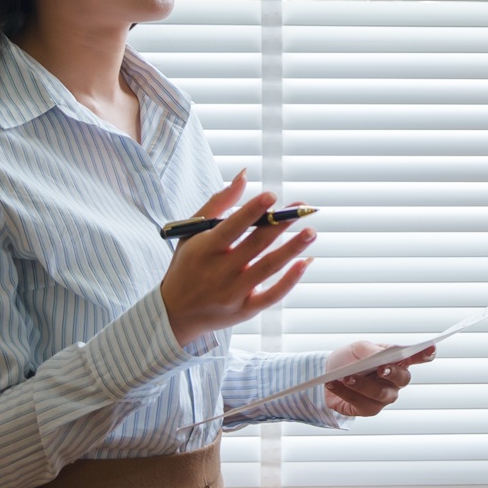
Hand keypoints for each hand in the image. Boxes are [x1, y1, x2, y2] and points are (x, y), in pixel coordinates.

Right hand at [159, 173, 314, 346]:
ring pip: (267, 268)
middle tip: (302, 208)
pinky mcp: (245, 310)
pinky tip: (306, 262)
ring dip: (292, 249)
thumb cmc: (188, 265)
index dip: (253, 211)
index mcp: (205, 249)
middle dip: (280, 225)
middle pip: (255, 245)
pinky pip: (271, 295)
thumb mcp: (193, 232)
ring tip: (310, 232)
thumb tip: (245, 175)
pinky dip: (290, 280)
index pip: (232, 227)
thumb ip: (219, 202)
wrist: (176, 313)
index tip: (273, 196)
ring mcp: (233, 293)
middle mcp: (219, 272)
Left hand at [323, 342, 434, 417]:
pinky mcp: (369, 409)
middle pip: (403, 379)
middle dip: (392, 373)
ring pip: (380, 394)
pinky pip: (361, 403)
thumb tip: (379, 357)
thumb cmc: (349, 359)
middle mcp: (395, 380)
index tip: (431, 347)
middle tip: (380, 368)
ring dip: (362, 385)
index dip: (426, 353)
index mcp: (397, 360)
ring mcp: (384, 396)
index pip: (418, 357)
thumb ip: (372, 350)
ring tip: (346, 378)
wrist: (327, 374)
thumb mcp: (358, 348)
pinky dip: (345, 393)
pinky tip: (334, 384)